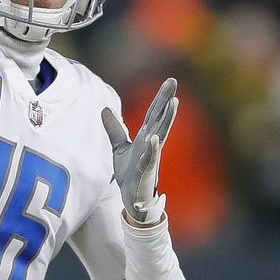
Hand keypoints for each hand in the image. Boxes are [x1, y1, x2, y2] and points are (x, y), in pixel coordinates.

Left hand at [102, 78, 178, 226]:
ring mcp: (150, 157)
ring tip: (174, 103)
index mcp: (146, 136)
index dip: (161, 97)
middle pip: (160, 118)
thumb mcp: (120, 148)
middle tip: (174, 81)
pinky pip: (150, 158)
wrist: (132, 198)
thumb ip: (114, 129)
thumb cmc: (130, 172)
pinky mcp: (145, 172)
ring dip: (167, 119)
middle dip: (166, 100)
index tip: (171, 80)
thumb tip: (105, 109)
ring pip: (160, 135)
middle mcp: (151, 144)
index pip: (154, 113)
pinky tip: (154, 138)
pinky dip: (152, 149)